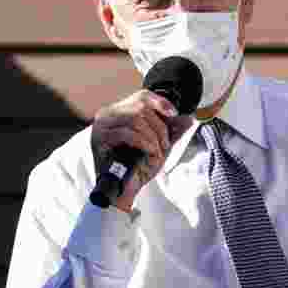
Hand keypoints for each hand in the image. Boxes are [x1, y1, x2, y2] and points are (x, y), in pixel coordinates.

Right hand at [91, 90, 193, 211]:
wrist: (124, 191)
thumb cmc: (138, 168)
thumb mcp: (159, 146)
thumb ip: (171, 132)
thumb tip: (187, 118)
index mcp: (120, 113)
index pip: (141, 96)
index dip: (160, 102)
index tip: (174, 114)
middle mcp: (108, 115)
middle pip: (140, 106)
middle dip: (159, 126)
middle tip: (165, 144)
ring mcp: (101, 126)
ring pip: (135, 118)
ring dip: (152, 136)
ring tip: (157, 150)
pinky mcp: (99, 138)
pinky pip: (127, 133)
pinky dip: (143, 142)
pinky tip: (149, 152)